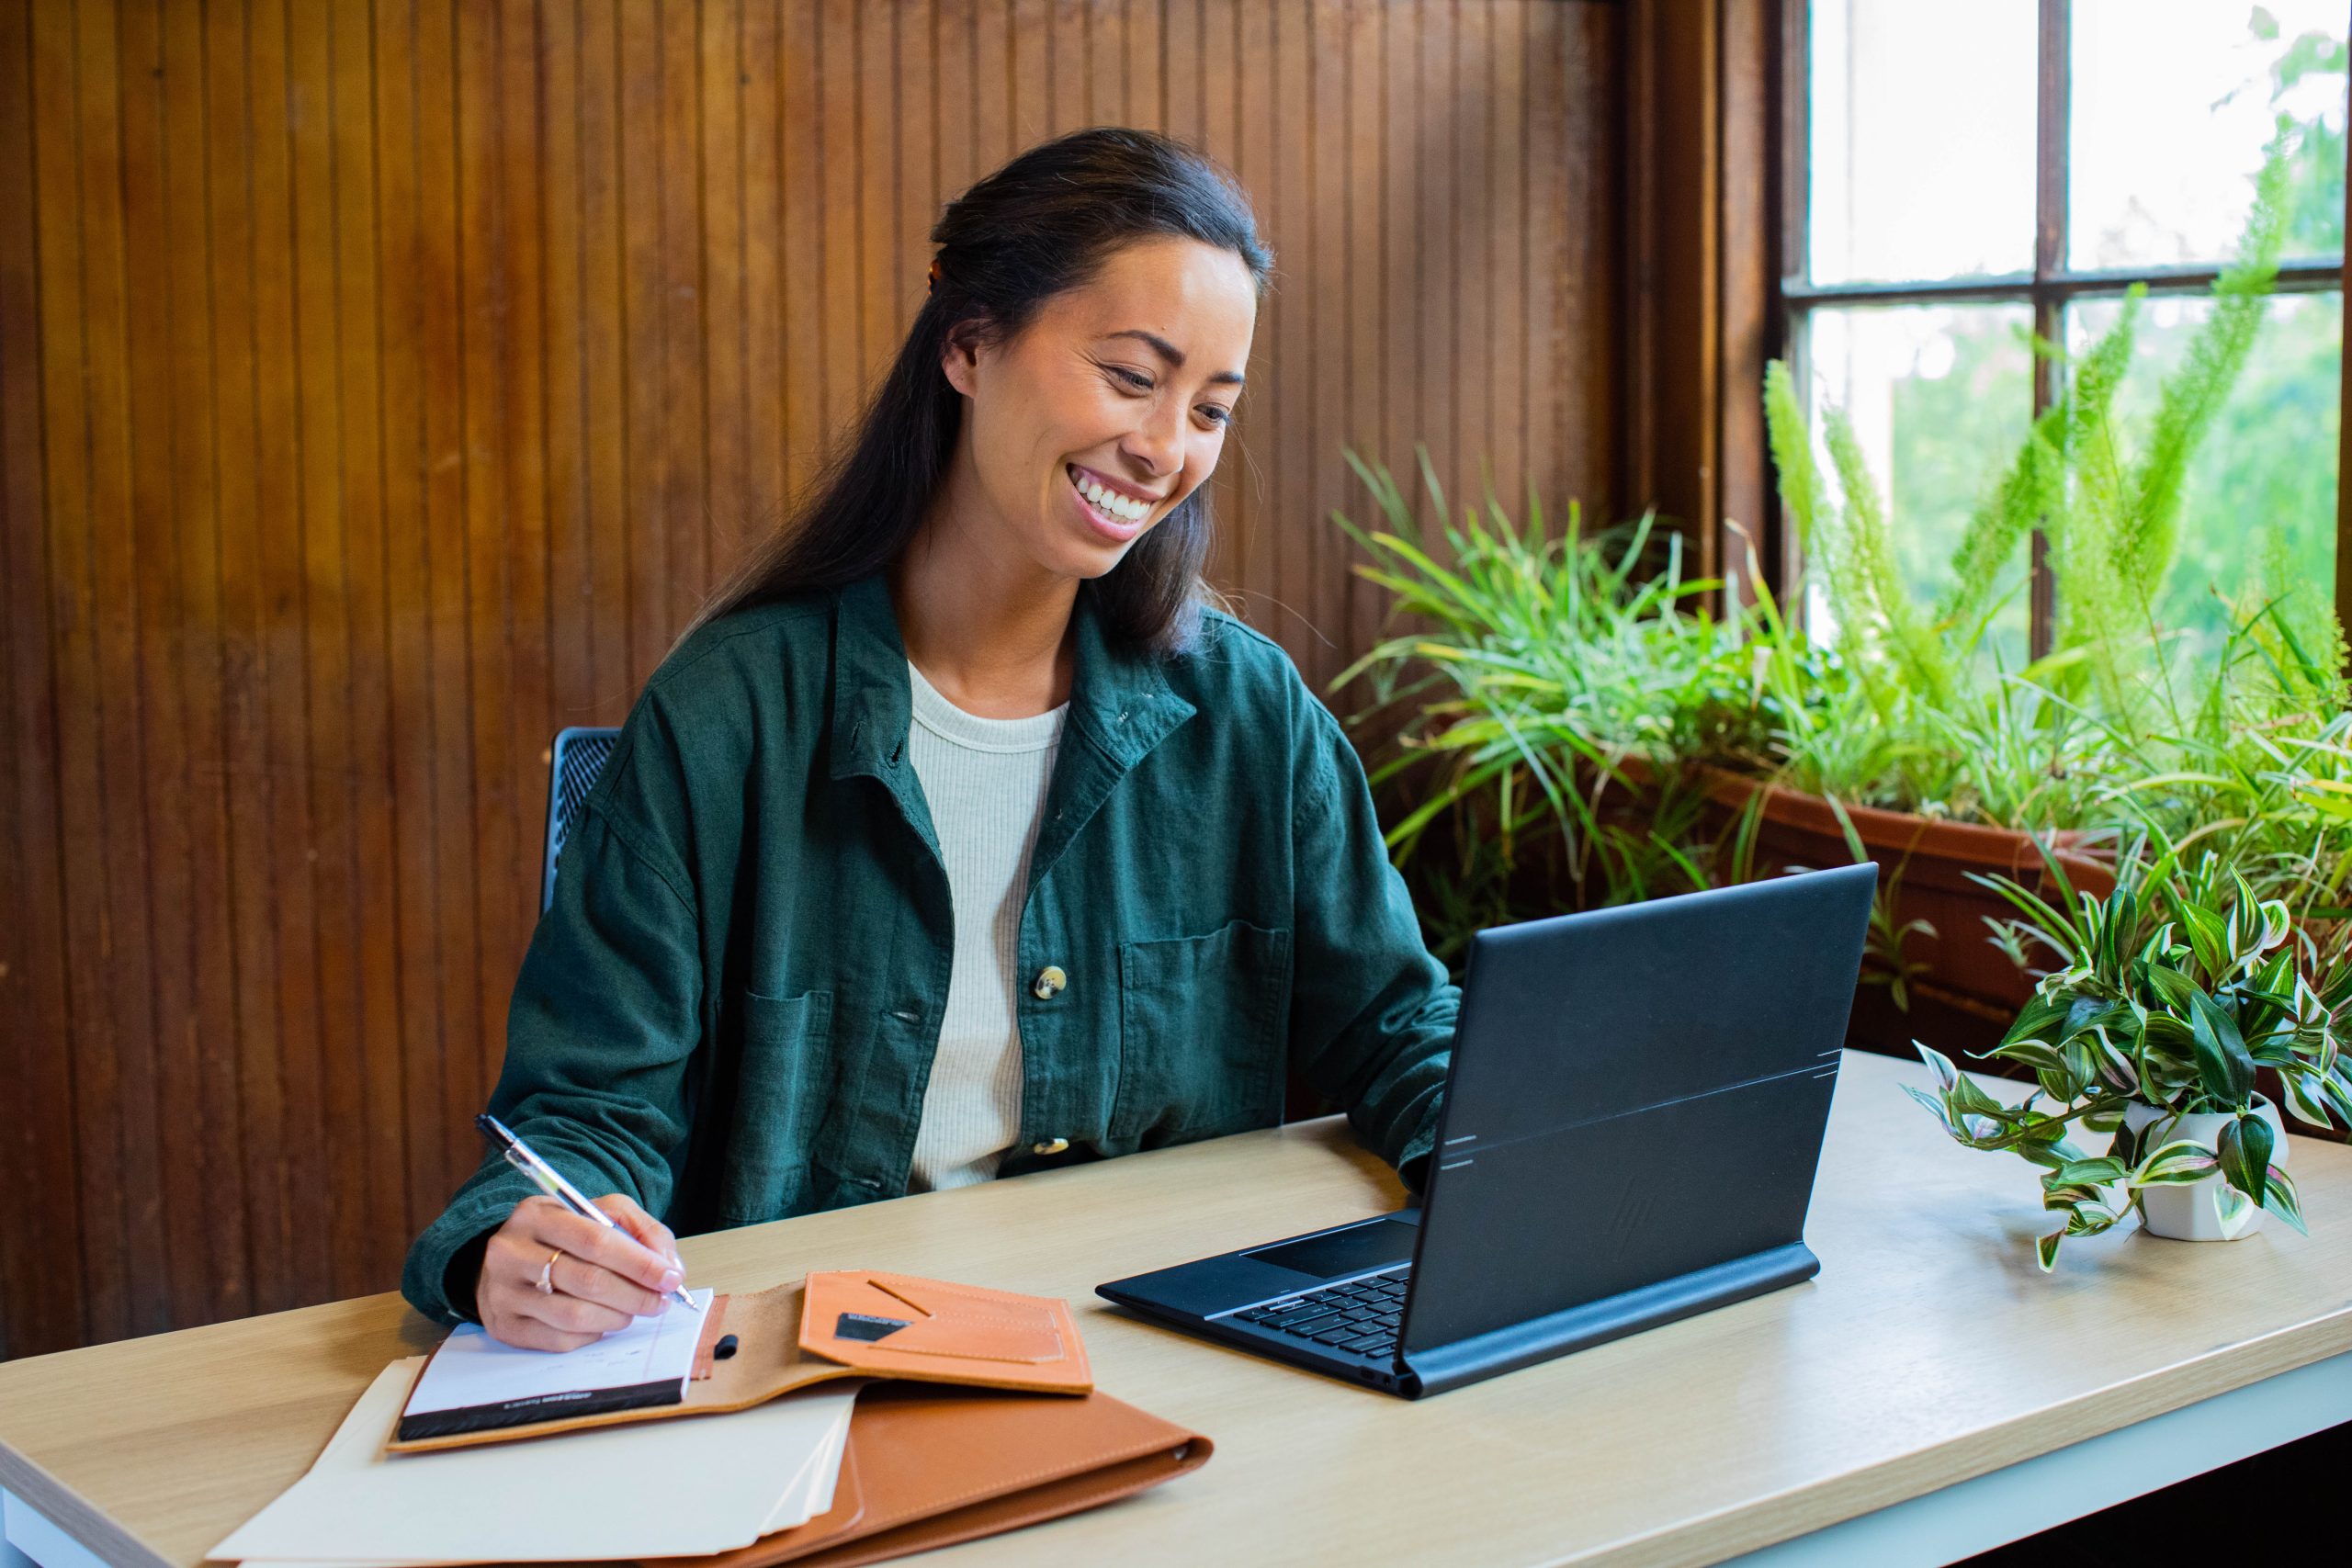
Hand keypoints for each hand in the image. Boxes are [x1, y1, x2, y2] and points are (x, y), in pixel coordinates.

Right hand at [475, 1193, 684, 1350]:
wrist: (507, 1260)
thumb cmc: (563, 1236)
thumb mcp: (599, 1212)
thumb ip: (640, 1229)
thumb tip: (668, 1265)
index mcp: (537, 1214)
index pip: (596, 1240)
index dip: (639, 1263)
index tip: (671, 1277)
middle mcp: (512, 1251)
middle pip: (588, 1280)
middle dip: (635, 1294)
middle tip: (660, 1301)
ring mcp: (502, 1291)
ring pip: (574, 1315)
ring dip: (617, 1317)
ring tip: (633, 1310)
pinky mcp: (503, 1326)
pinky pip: (559, 1339)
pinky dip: (592, 1334)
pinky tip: (602, 1322)